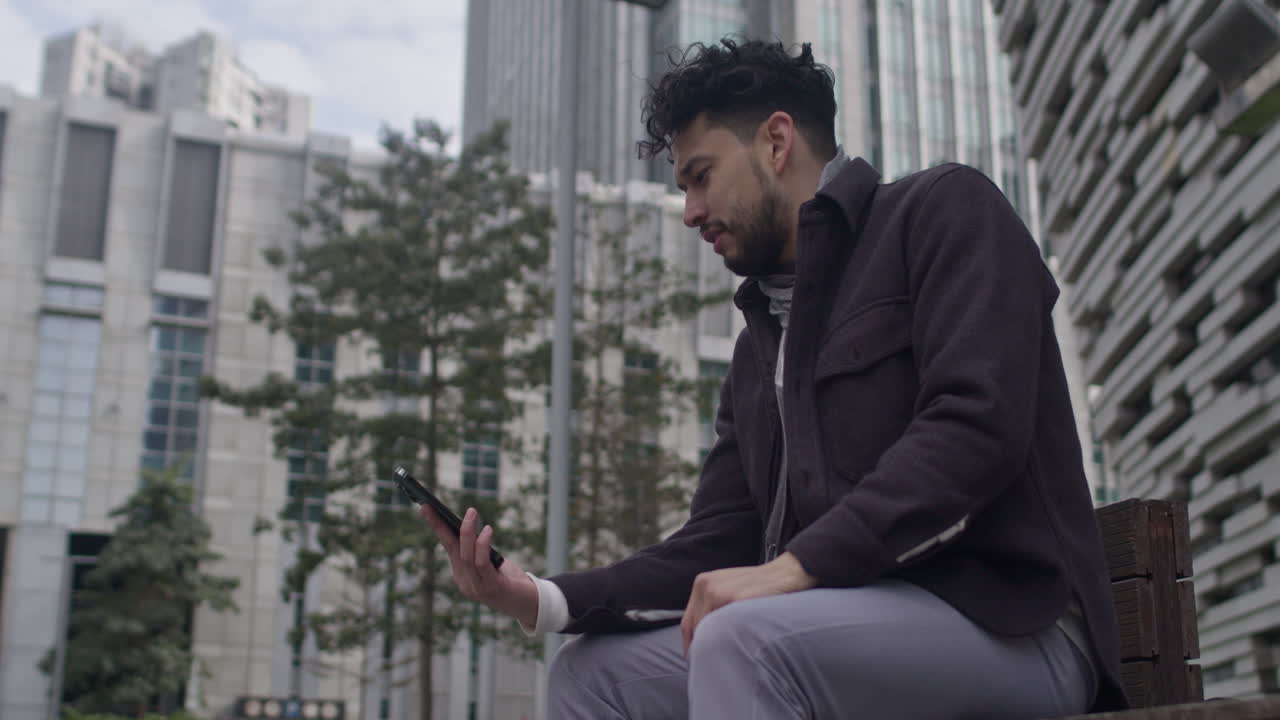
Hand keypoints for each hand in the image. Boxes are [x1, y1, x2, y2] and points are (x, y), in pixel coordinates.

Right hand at [420, 505, 538, 628]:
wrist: (529, 605)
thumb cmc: (512, 580)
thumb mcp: (492, 561)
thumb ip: (480, 549)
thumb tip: (469, 524)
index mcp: (462, 574)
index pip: (447, 546)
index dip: (436, 526)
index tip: (426, 507)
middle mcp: (465, 582)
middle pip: (453, 549)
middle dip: (444, 525)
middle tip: (438, 505)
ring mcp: (476, 587)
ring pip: (465, 555)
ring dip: (467, 532)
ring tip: (471, 512)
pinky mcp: (491, 587)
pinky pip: (481, 563)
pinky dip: (482, 545)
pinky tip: (487, 530)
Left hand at [681, 552, 816, 655]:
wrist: (786, 573)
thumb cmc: (760, 586)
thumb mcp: (728, 590)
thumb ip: (711, 607)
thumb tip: (700, 637)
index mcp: (703, 583)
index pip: (688, 623)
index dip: (690, 644)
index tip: (695, 658)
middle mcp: (707, 586)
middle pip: (695, 629)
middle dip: (702, 646)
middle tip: (713, 661)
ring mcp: (720, 593)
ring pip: (708, 631)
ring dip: (715, 645)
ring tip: (727, 654)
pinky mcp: (736, 600)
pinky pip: (725, 629)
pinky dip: (729, 640)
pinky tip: (738, 645)